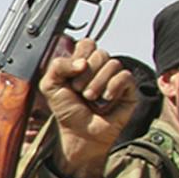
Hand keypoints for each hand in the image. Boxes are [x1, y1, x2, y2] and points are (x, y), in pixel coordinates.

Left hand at [41, 38, 135, 177]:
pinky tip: (106, 99)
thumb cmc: (66, 111)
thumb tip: (82, 62)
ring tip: (90, 98)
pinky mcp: (128, 90)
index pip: (87, 44)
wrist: (80, 134)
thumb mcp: (50, 86)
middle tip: (79, 90)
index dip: (80, 55)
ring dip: (98, 83)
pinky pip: (125, 76)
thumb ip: (57, 66)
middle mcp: (100, 68)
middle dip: (87, 74)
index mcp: (82, 63)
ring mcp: (115, 78)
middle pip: (100, 53)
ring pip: (113, 64)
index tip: (72, 74)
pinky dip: (113, 87)